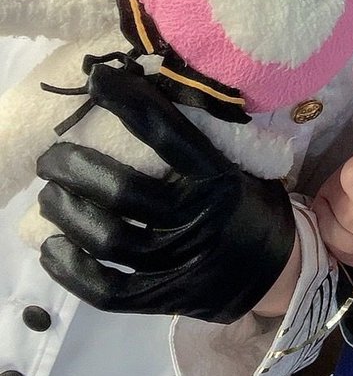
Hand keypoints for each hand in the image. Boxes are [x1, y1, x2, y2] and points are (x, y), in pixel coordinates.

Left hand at [36, 63, 297, 322]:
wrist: (279, 274)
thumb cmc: (252, 207)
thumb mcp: (243, 169)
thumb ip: (202, 146)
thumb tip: (147, 101)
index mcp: (220, 180)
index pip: (167, 135)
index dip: (129, 103)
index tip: (97, 78)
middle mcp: (199, 220)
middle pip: (123, 192)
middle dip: (76, 169)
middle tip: (52, 158)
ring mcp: (180, 263)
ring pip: (109, 238)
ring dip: (67, 213)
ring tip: (49, 196)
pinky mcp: (163, 297)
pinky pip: (107, 289)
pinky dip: (71, 270)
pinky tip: (53, 249)